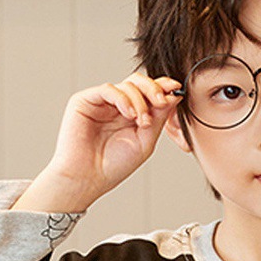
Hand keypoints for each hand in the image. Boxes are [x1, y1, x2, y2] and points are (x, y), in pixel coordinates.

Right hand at [13, 73, 180, 212]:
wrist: (87, 178)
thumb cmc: (113, 166)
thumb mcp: (145, 142)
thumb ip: (159, 118)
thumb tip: (174, 95)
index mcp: (131, 115)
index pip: (148, 93)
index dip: (163, 87)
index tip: (176, 88)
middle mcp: (116, 106)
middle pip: (139, 82)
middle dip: (154, 89)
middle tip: (162, 102)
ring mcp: (101, 102)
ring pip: (127, 85)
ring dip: (140, 101)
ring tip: (142, 122)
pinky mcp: (84, 101)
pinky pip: (108, 89)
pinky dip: (123, 99)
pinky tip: (129, 115)